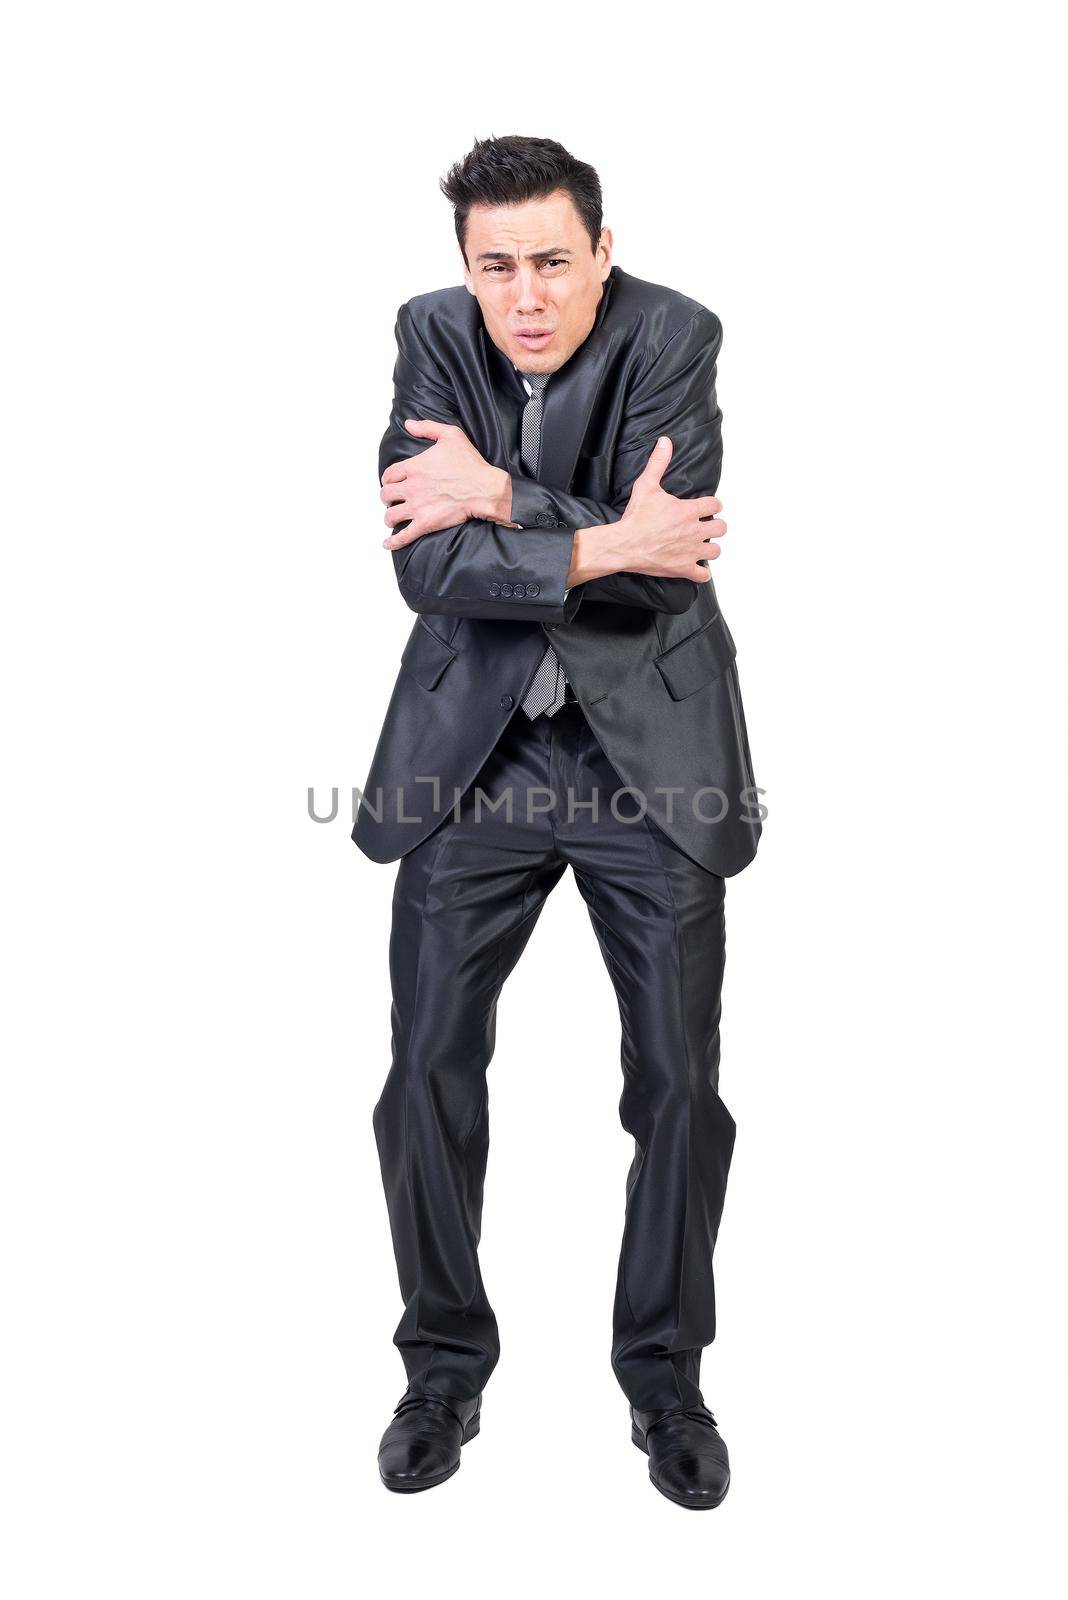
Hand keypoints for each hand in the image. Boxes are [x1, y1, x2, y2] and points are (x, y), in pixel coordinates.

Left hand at [380, 420, 511, 548]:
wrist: (484, 488)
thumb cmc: (470, 464)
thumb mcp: (450, 435)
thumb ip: (427, 427)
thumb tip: (409, 424)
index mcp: (414, 467)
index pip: (389, 475)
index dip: (388, 480)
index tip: (392, 483)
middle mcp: (411, 487)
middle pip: (386, 495)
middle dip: (387, 499)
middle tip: (393, 501)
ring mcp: (417, 507)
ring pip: (391, 516)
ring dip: (389, 518)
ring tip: (393, 519)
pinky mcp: (426, 523)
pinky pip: (404, 536)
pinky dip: (393, 542)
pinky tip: (388, 544)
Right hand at [574, 437, 724, 583]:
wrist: (624, 544)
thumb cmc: (635, 518)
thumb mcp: (646, 485)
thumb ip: (658, 463)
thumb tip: (664, 442)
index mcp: (688, 510)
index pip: (716, 505)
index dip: (711, 505)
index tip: (705, 508)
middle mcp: (694, 531)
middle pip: (721, 528)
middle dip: (714, 526)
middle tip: (703, 526)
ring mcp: (691, 552)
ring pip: (716, 551)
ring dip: (710, 548)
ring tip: (699, 546)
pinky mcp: (683, 569)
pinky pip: (704, 575)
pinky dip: (702, 572)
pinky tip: (695, 567)